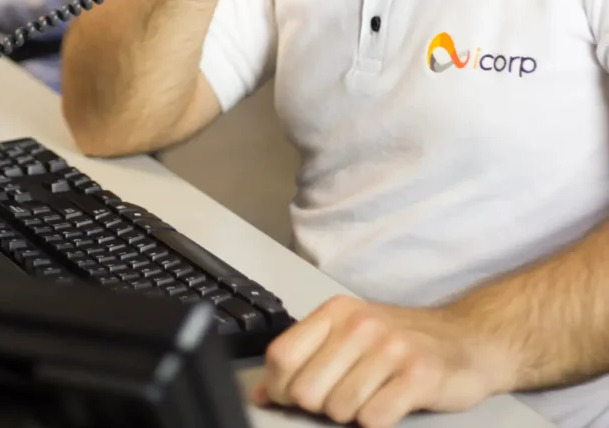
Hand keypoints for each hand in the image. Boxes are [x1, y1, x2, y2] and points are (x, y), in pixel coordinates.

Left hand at [255, 295, 513, 427]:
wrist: (467, 340)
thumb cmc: (402, 341)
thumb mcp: (349, 337)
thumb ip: (305, 359)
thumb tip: (262, 393)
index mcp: (336, 312)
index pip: (281, 356)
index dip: (280, 388)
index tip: (291, 399)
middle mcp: (359, 324)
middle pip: (306, 389)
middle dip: (318, 407)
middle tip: (342, 400)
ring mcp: (390, 348)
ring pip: (338, 408)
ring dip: (351, 415)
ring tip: (371, 397)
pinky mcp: (418, 375)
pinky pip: (373, 418)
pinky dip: (377, 420)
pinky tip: (389, 406)